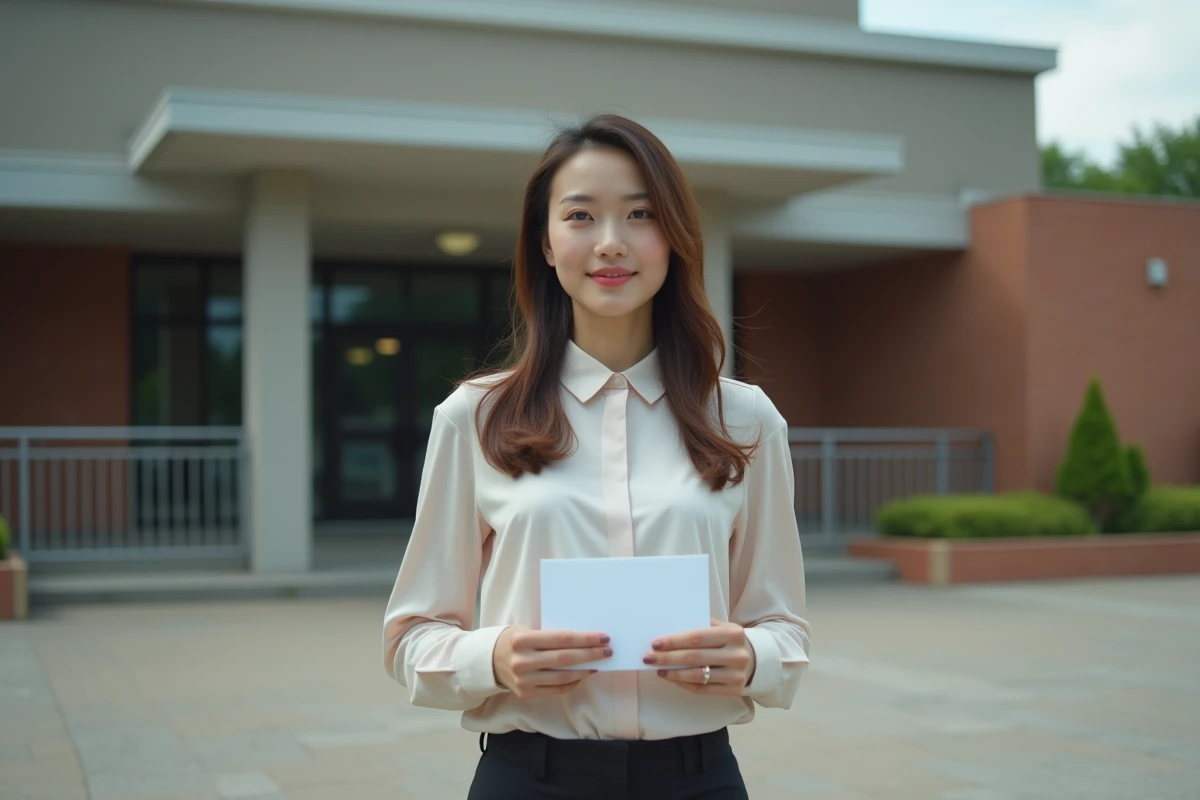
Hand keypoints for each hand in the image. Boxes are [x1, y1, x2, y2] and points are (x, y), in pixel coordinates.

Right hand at [493, 626, 611, 699]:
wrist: (488, 661)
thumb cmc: (513, 641)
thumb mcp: (526, 630)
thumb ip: (550, 637)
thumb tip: (584, 640)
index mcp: (523, 640)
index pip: (562, 639)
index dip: (585, 639)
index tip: (603, 637)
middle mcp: (522, 661)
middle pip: (565, 658)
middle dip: (590, 654)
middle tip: (608, 651)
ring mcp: (524, 681)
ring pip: (562, 677)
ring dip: (584, 670)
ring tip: (598, 663)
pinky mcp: (526, 694)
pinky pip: (556, 690)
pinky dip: (572, 683)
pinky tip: (582, 675)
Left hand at [643, 618, 755, 695]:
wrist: (757, 659)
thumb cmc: (730, 640)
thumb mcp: (722, 627)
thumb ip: (701, 626)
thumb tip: (669, 628)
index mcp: (733, 633)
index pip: (697, 637)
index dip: (674, 641)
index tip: (655, 644)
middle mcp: (737, 655)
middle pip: (694, 657)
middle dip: (668, 658)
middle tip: (648, 657)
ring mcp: (737, 675)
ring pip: (697, 676)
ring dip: (673, 673)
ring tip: (658, 669)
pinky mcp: (735, 691)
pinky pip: (703, 689)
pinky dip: (684, 684)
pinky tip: (672, 678)